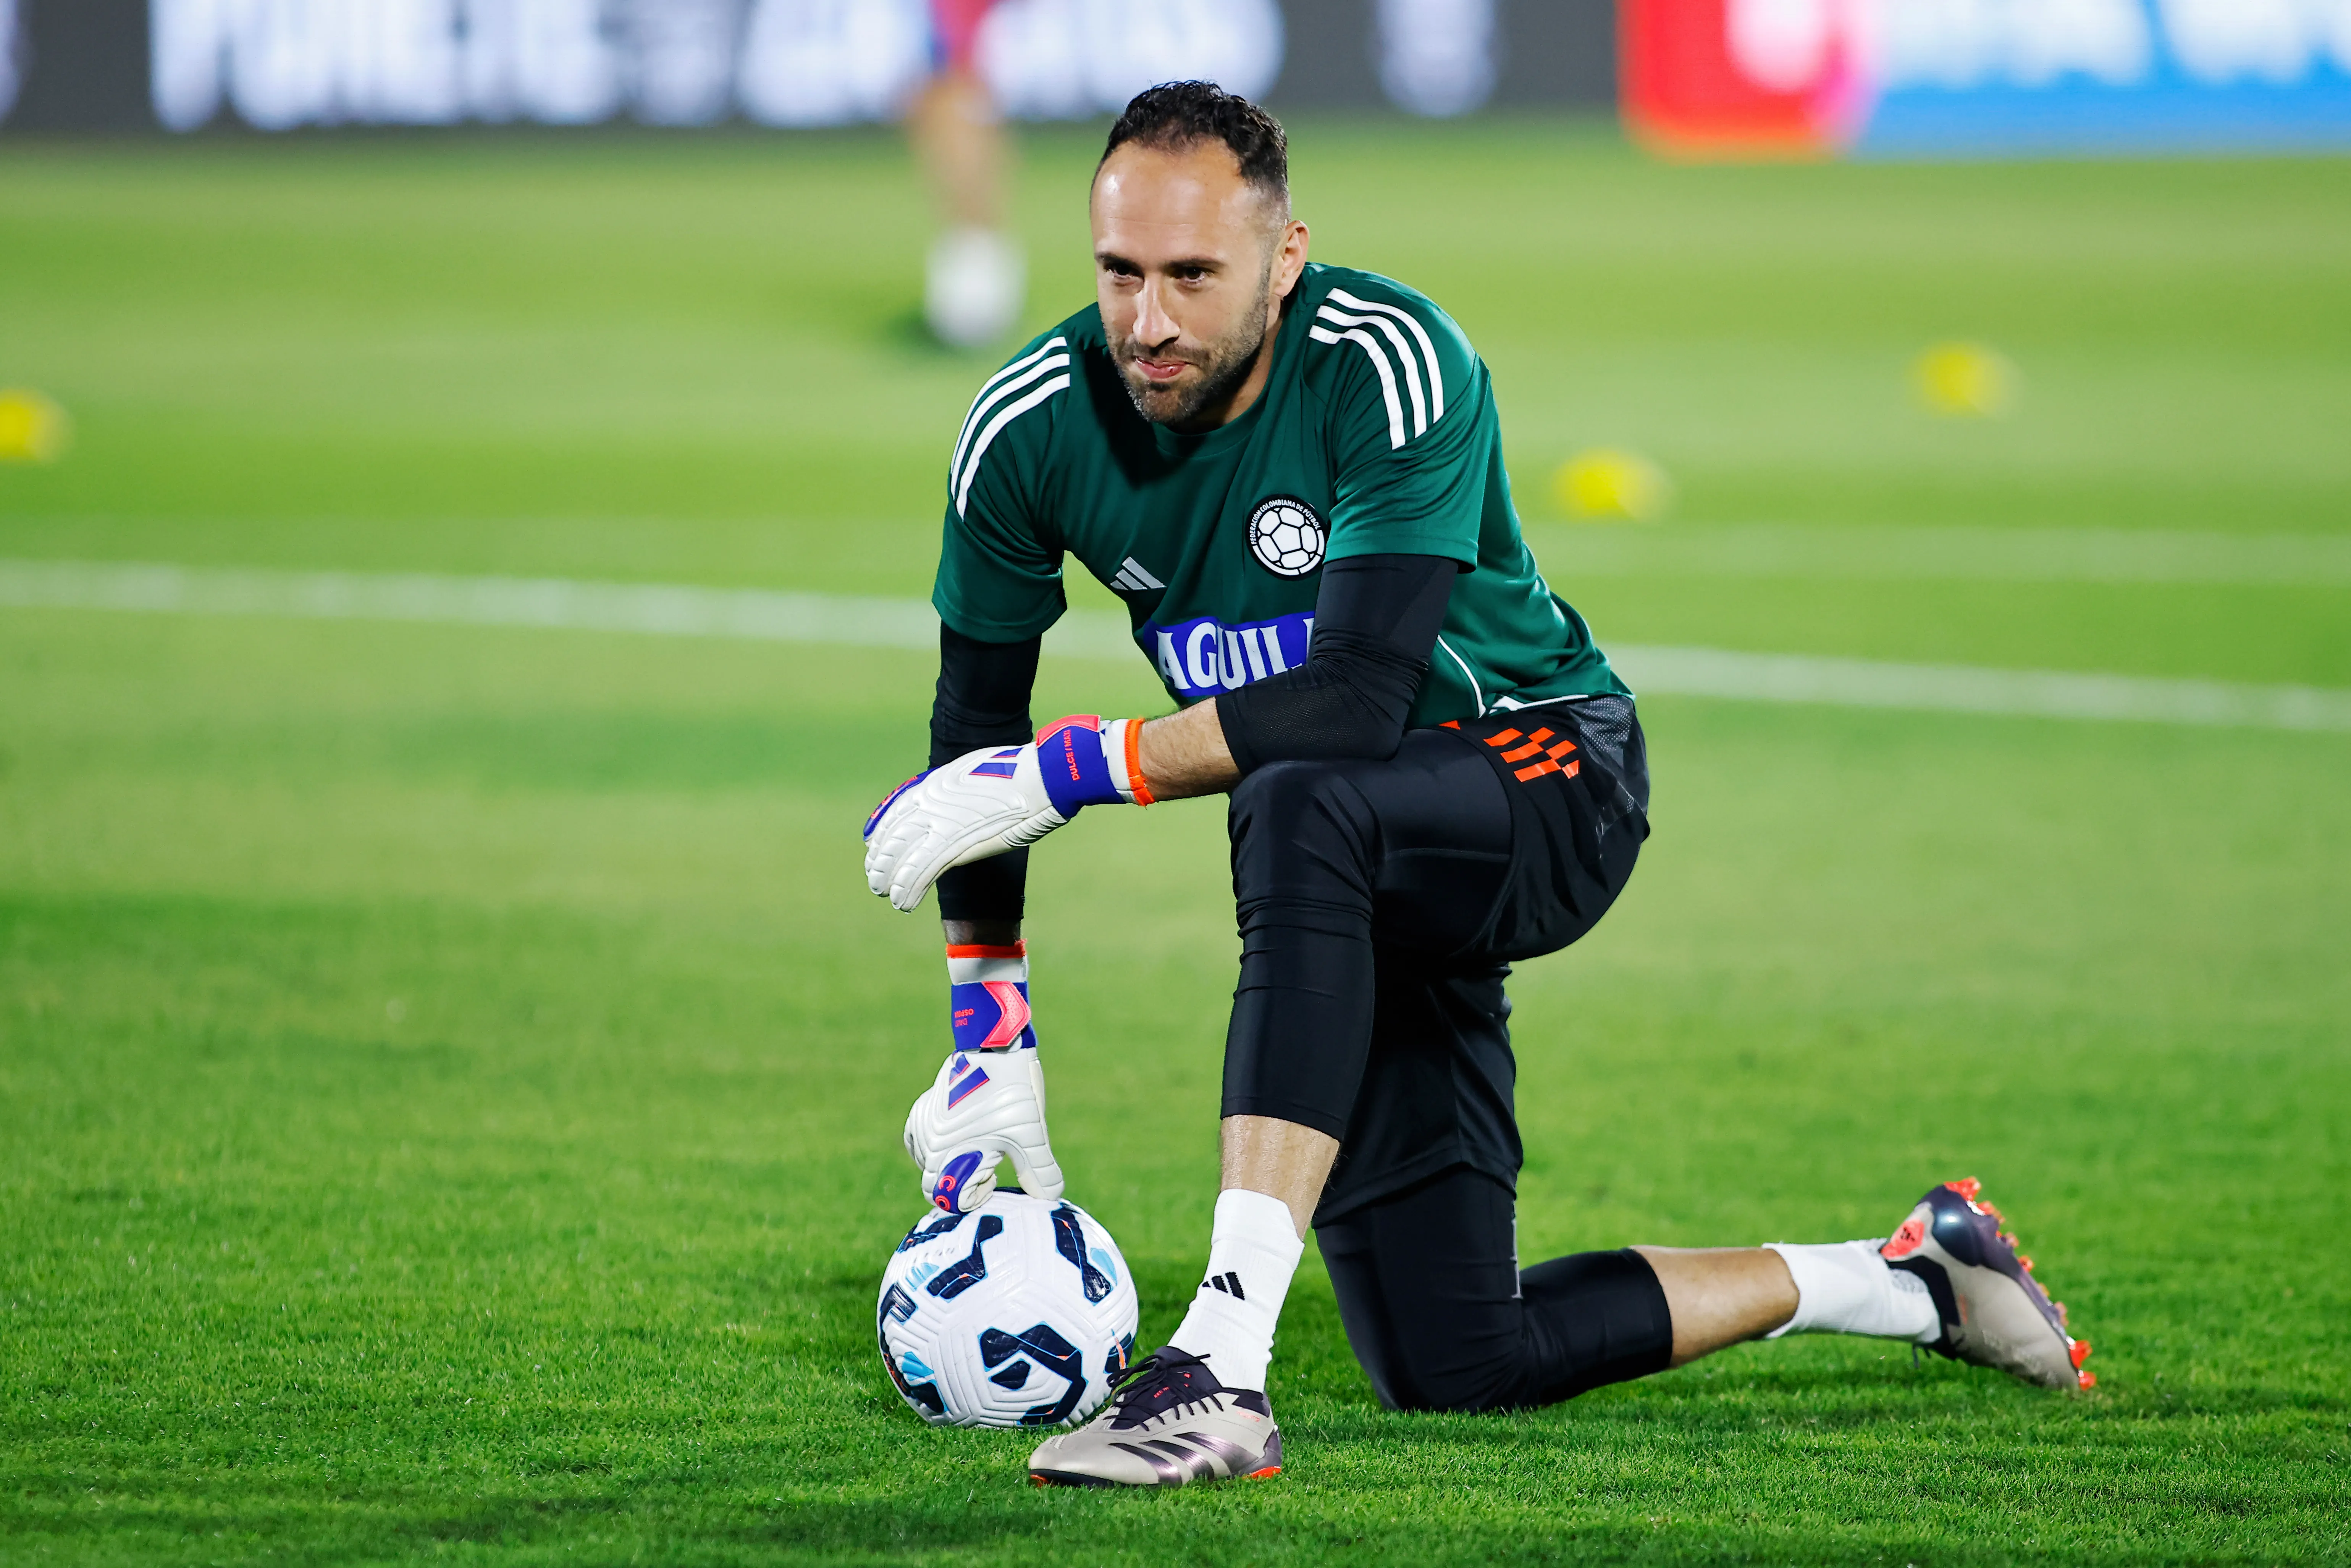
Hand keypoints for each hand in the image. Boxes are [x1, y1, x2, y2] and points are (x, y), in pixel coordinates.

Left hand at [862, 717, 1145, 912]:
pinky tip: (904, 904)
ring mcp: (940, 825)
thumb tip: (961, 798)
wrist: (1041, 778)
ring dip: (890, 881)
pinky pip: (920, 873)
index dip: (881, 832)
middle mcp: (929, 804)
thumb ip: (961, 787)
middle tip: (876, 879)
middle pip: (891, 838)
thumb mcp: (979, 771)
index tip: (874, 846)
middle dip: (880, 862)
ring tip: (888, 896)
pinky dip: (909, 890)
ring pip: (901, 859)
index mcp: (934, 784)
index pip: (894, 811)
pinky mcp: (954, 845)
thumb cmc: (1021, 771)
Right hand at [904, 1047, 1064, 1211]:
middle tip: (987, 1163)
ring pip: (926, 1164)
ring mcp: (922, 1124)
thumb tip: (1049, 1198)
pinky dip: (934, 1148)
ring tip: (979, 1145)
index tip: (994, 1176)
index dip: (975, 1196)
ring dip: (949, 1164)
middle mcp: (928, 1144)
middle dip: (960, 1183)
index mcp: (950, 1156)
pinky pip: (917, 1142)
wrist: (995, 1045)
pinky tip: (957, 1138)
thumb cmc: (1013, 1092)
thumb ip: (1039, 1172)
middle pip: (934, 1186)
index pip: (950, 1200)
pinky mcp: (923, 1108)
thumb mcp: (1031, 1135)